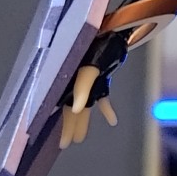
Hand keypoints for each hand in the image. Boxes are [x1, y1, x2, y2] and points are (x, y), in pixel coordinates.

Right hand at [59, 32, 128, 148]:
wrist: (113, 31)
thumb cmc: (98, 46)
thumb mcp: (89, 69)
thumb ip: (83, 88)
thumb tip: (76, 109)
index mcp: (68, 80)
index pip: (64, 108)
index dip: (65, 124)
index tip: (63, 142)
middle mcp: (75, 82)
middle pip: (72, 110)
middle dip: (69, 127)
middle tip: (65, 144)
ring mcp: (89, 82)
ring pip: (84, 107)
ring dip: (83, 121)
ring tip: (79, 138)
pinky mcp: (101, 80)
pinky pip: (102, 98)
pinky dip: (106, 109)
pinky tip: (112, 121)